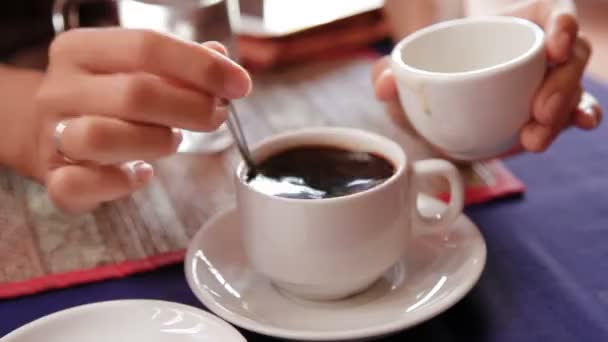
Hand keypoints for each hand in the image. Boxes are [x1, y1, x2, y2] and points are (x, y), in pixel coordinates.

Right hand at [29, 28, 250, 212]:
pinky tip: (141, 173)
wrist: (44, 128)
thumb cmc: (104, 98)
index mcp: (81, 50)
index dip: (201, 67)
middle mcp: (60, 88)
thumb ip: (178, 63)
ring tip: (172, 141)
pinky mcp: (53, 177)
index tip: (239, 84)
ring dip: (156, 142)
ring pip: (104, 138)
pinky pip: (81, 185)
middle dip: (192, 108)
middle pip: (135, 94)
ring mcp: (52, 134)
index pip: (146, 46)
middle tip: (216, 116)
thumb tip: (221, 57)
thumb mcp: (135, 69)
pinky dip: (121, 183)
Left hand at [373, 0, 601, 155]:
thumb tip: (382, 84)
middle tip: (538, 112)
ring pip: (574, 87)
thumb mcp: (410, 70)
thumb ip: (391, 73)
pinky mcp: (552, 106)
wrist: (444, 95)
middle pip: (570, 57)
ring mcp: (549, 79)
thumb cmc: (434, 72)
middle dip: (560, 87)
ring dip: (563, 112)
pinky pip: (576, 108)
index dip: (562, 26)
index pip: (554, 15)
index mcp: (516, 27)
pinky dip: (581, 115)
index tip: (552, 47)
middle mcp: (540, 48)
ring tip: (535, 136)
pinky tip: (581, 125)